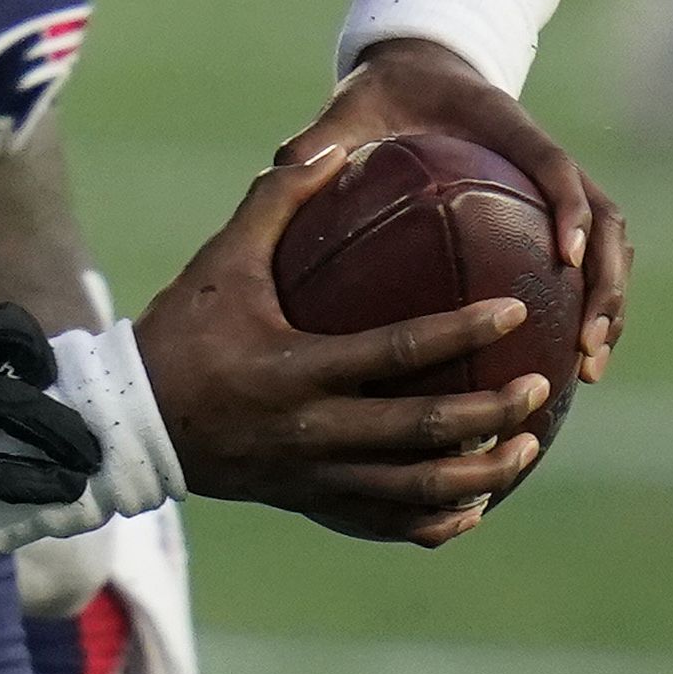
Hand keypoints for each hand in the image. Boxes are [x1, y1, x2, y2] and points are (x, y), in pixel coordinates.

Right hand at [136, 147, 551, 546]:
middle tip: (540, 386)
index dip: (462, 331)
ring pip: (417, 489)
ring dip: (482, 471)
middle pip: (423, 431)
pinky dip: (437, 519)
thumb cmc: (180, 334)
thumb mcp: (221, 263)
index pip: (398, 352)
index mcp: (297, 368)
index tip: (514, 310)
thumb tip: (332, 150)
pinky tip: (475, 505)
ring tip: (527, 447)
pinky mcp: (311, 502)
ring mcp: (315, 475)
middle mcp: (314, 430)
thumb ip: (275, 204)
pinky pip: (387, 523)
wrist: (132, 423)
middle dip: (493, 411)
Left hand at [278, 36, 624, 381]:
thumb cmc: (381, 95)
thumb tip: (283, 170)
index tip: (566, 260)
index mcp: (506, 126)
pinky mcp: (549, 214)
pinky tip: (568, 365)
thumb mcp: (350, 108)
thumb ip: (320, 136)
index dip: (570, 210)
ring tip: (587, 368)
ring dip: (609, 304)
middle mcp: (543, 158)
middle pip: (607, 221)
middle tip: (585, 343)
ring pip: (611, 248)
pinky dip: (588, 307)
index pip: (554, 166)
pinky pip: (589, 262)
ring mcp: (554, 188)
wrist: (416, 73)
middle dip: (606, 283)